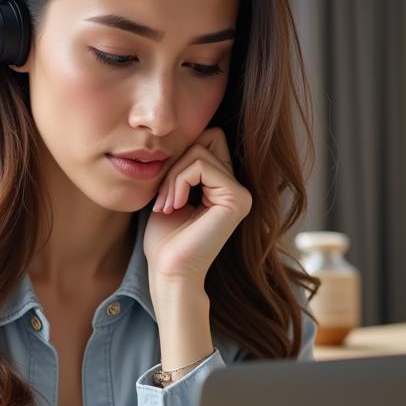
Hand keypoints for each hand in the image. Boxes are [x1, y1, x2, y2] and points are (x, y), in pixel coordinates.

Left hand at [143, 127, 252, 284]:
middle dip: (179, 161)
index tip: (163, 193)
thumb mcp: (171, 192)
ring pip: (201, 151)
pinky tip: (173, 206)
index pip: (206, 141)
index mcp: (225, 188)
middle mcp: (239, 189)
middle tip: (164, 196)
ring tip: (166, 205)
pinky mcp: (238, 200)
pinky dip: (179, 181)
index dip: (180, 158)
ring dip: (174, 176)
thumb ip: (182, 166)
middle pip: (209, 138)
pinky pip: (202, 165)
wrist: (169, 272)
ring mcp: (242, 194)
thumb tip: (182, 133)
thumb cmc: (165, 240)